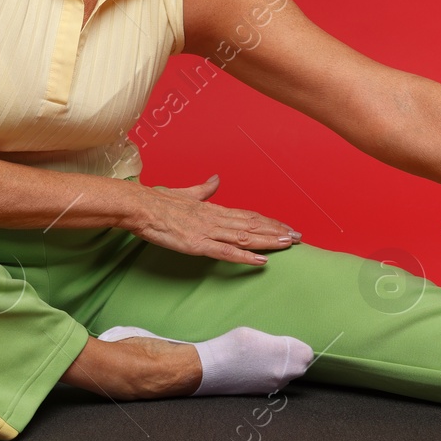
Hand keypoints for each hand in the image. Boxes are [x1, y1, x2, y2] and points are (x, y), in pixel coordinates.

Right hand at [128, 173, 300, 265]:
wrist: (140, 206)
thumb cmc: (159, 201)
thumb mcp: (186, 193)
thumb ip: (203, 189)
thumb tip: (216, 179)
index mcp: (214, 209)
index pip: (249, 216)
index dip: (270, 222)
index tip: (287, 226)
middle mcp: (216, 219)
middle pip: (253, 226)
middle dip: (277, 232)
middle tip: (300, 238)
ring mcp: (208, 232)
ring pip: (245, 238)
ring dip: (268, 241)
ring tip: (289, 244)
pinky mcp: (198, 245)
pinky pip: (226, 253)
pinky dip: (245, 258)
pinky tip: (261, 261)